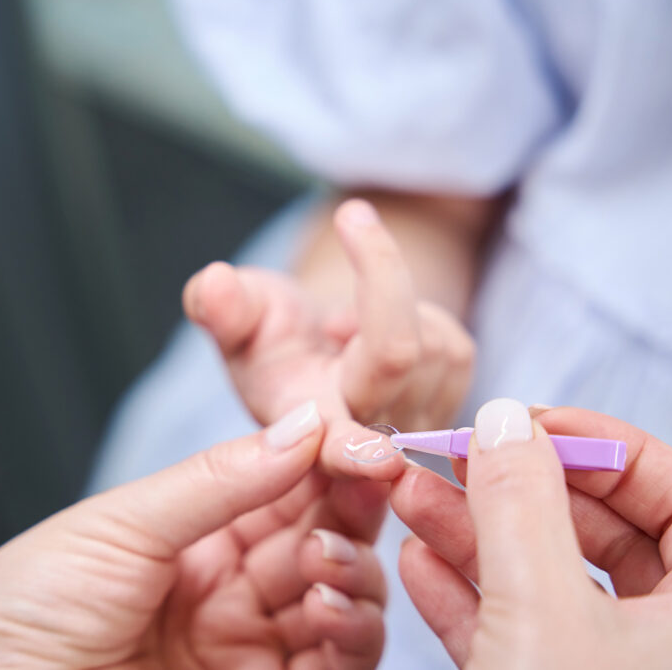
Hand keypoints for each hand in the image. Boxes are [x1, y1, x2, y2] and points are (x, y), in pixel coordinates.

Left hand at [0, 402, 387, 669]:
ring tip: (325, 562)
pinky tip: (331, 609)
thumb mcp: (122, 524)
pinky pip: (333, 665)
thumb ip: (220, 479)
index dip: (332, 461)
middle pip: (328, 539)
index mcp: (200, 528)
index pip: (289, 484)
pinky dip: (349, 636)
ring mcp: (248, 641)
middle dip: (352, 514)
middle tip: (365, 492)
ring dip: (354, 575)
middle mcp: (234, 584)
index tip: (365, 444)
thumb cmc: (24, 604)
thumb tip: (304, 424)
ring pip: (344, 602)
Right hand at [183, 199, 473, 454]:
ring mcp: (410, 434)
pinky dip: (424, 319)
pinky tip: (382, 331)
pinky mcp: (446, 415)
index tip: (376, 454)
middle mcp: (362, 441)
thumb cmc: (267, 338)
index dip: (355, 453)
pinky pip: (458, 351)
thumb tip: (213, 283)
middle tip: (352, 218)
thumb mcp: (235, 318)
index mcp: (304, 426)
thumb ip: (221, 306)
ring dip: (396, 302)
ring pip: (438, 349)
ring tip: (348, 321)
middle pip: (400, 355)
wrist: (309, 349)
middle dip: (382, 273)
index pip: (338, 445)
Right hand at [391, 399, 671, 667]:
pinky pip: (516, 630)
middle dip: (518, 488)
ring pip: (548, 579)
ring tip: (410, 495)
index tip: (536, 423)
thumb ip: (522, 504)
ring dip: (473, 534)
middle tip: (459, 454)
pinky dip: (466, 595)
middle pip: (603, 532)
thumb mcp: (541, 609)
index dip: (612, 448)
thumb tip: (504, 418)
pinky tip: (416, 561)